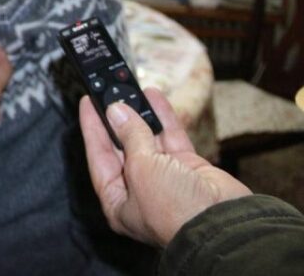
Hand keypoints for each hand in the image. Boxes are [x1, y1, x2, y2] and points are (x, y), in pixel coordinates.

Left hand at [80, 87, 251, 246]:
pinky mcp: (188, 168)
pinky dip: (163, 117)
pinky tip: (154, 96)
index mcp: (118, 201)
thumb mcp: (141, 168)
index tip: (87, 102)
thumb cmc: (175, 209)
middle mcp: (139, 190)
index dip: (92, 128)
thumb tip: (117, 111)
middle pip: (122, 146)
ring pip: (148, 138)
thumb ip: (130, 136)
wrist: (225, 224)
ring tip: (129, 87)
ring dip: (141, 113)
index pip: (98, 157)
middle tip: (107, 90)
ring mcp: (165, 178)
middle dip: (117, 118)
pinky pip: (170, 137)